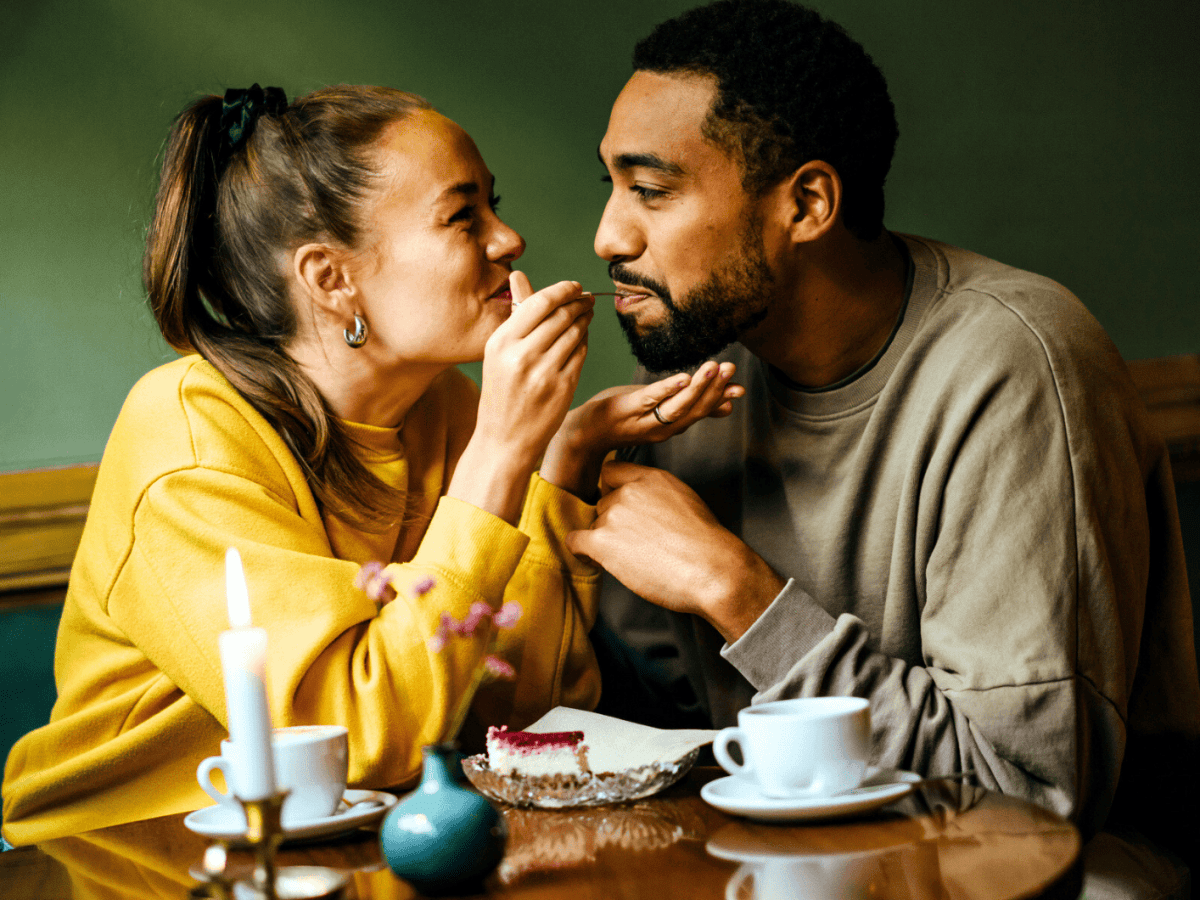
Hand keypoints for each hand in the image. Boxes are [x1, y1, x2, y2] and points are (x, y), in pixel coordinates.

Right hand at [474, 271, 593, 465]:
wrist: (505, 439)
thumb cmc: (501, 392)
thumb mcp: (498, 353)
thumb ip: (515, 315)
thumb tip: (519, 276)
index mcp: (501, 342)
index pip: (540, 303)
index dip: (562, 290)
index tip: (574, 286)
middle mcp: (521, 356)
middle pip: (561, 316)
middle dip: (579, 302)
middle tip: (587, 298)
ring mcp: (544, 373)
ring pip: (575, 333)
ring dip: (585, 320)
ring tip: (588, 313)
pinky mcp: (563, 388)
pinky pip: (581, 354)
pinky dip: (585, 342)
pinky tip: (583, 337)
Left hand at [542, 360, 743, 499]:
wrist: (586, 433)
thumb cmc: (624, 419)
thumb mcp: (661, 413)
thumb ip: (694, 409)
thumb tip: (728, 406)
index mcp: (671, 426)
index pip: (702, 412)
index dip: (721, 399)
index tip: (740, 388)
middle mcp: (661, 428)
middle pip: (694, 410)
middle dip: (715, 389)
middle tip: (730, 368)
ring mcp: (644, 420)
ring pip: (677, 406)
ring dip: (698, 388)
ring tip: (714, 368)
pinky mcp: (626, 408)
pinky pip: (650, 399)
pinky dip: (668, 389)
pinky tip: (683, 378)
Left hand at [566, 461, 783, 641]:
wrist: (711, 569)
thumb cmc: (706, 544)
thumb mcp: (685, 500)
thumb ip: (658, 495)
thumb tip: (645, 508)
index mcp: (650, 477)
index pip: (611, 472)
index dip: (612, 491)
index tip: (619, 508)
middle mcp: (628, 491)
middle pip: (602, 503)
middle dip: (612, 522)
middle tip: (632, 543)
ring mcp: (613, 515)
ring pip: (594, 526)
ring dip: (604, 541)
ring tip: (629, 559)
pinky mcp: (602, 542)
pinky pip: (575, 541)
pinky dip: (582, 552)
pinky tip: (593, 560)